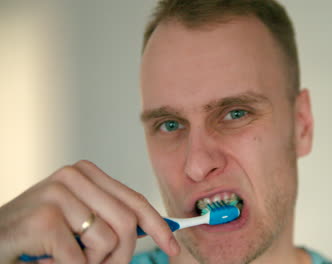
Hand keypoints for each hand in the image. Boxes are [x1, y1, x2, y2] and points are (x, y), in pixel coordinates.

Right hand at [0, 160, 178, 263]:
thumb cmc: (36, 236)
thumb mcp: (78, 222)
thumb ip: (110, 219)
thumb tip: (153, 229)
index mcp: (87, 174)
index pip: (135, 200)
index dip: (158, 225)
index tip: (173, 245)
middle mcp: (74, 176)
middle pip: (127, 223)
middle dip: (122, 256)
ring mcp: (58, 193)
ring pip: (107, 242)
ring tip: (65, 259)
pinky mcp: (44, 217)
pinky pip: (79, 259)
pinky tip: (45, 261)